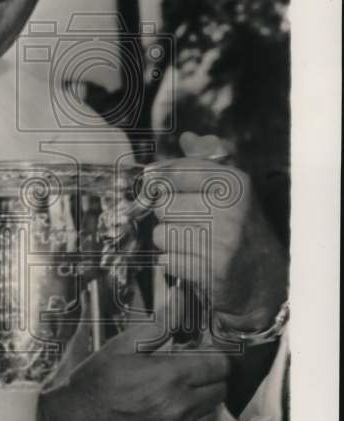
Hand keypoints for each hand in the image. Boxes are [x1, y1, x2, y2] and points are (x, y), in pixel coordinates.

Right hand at [32, 297, 229, 420]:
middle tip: (184, 374)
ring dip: (200, 403)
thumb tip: (178, 306)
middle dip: (207, 378)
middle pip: (220, 389)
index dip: (212, 356)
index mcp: (169, 378)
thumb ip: (156, 327)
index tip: (202, 355)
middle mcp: (179, 410)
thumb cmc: (92, 388)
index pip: (219, 365)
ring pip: (211, 414)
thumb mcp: (119, 348)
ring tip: (172, 396)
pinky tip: (166, 417)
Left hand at [146, 132, 286, 331]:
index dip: (160, 178)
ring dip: (170, 241)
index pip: (177, 171)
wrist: (265, 282)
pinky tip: (194, 262)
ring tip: (193, 244)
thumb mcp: (232, 190)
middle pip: (163, 205)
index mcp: (235, 183)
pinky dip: (174, 263)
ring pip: (161, 234)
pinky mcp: (213, 270)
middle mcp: (231, 209)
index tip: (154, 181)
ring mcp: (223, 241)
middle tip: (189, 223)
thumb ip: (207, 161)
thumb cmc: (240, 229)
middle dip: (169, 216)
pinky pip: (167, 260)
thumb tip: (188, 137)